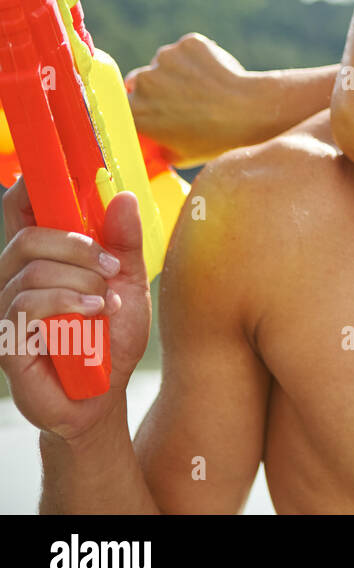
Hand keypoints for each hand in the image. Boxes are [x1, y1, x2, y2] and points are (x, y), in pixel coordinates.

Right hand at [0, 181, 152, 441]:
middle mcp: (15, 279)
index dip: (29, 188)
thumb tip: (121, 195)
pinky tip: (92, 313)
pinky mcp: (6, 340)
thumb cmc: (111, 337)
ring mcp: (6, 309)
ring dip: (79, 280)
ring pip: (32, 269)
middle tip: (110, 268)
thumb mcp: (128, 284)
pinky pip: (28, 304)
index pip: (22, 213)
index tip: (48, 172)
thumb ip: (123, 243)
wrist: (105, 395)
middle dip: (77, 245)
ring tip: (105, 302)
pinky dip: (67, 302)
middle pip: (30, 236)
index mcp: (42, 259)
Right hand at [126, 33, 257, 165]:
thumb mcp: (180, 157)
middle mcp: (144, 81)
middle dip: (160, 87)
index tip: (158, 109)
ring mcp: (166, 58)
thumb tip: (151, 150)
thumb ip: (157, 149)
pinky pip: (189, 50)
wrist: (249, 111)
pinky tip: (216, 74)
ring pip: (167, 62)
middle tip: (187, 99)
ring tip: (206, 89)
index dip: (144, 105)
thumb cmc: (216, 139)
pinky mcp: (188, 43)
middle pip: (144, 80)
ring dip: (180, 71)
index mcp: (136, 111)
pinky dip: (200, 57)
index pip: (128, 103)